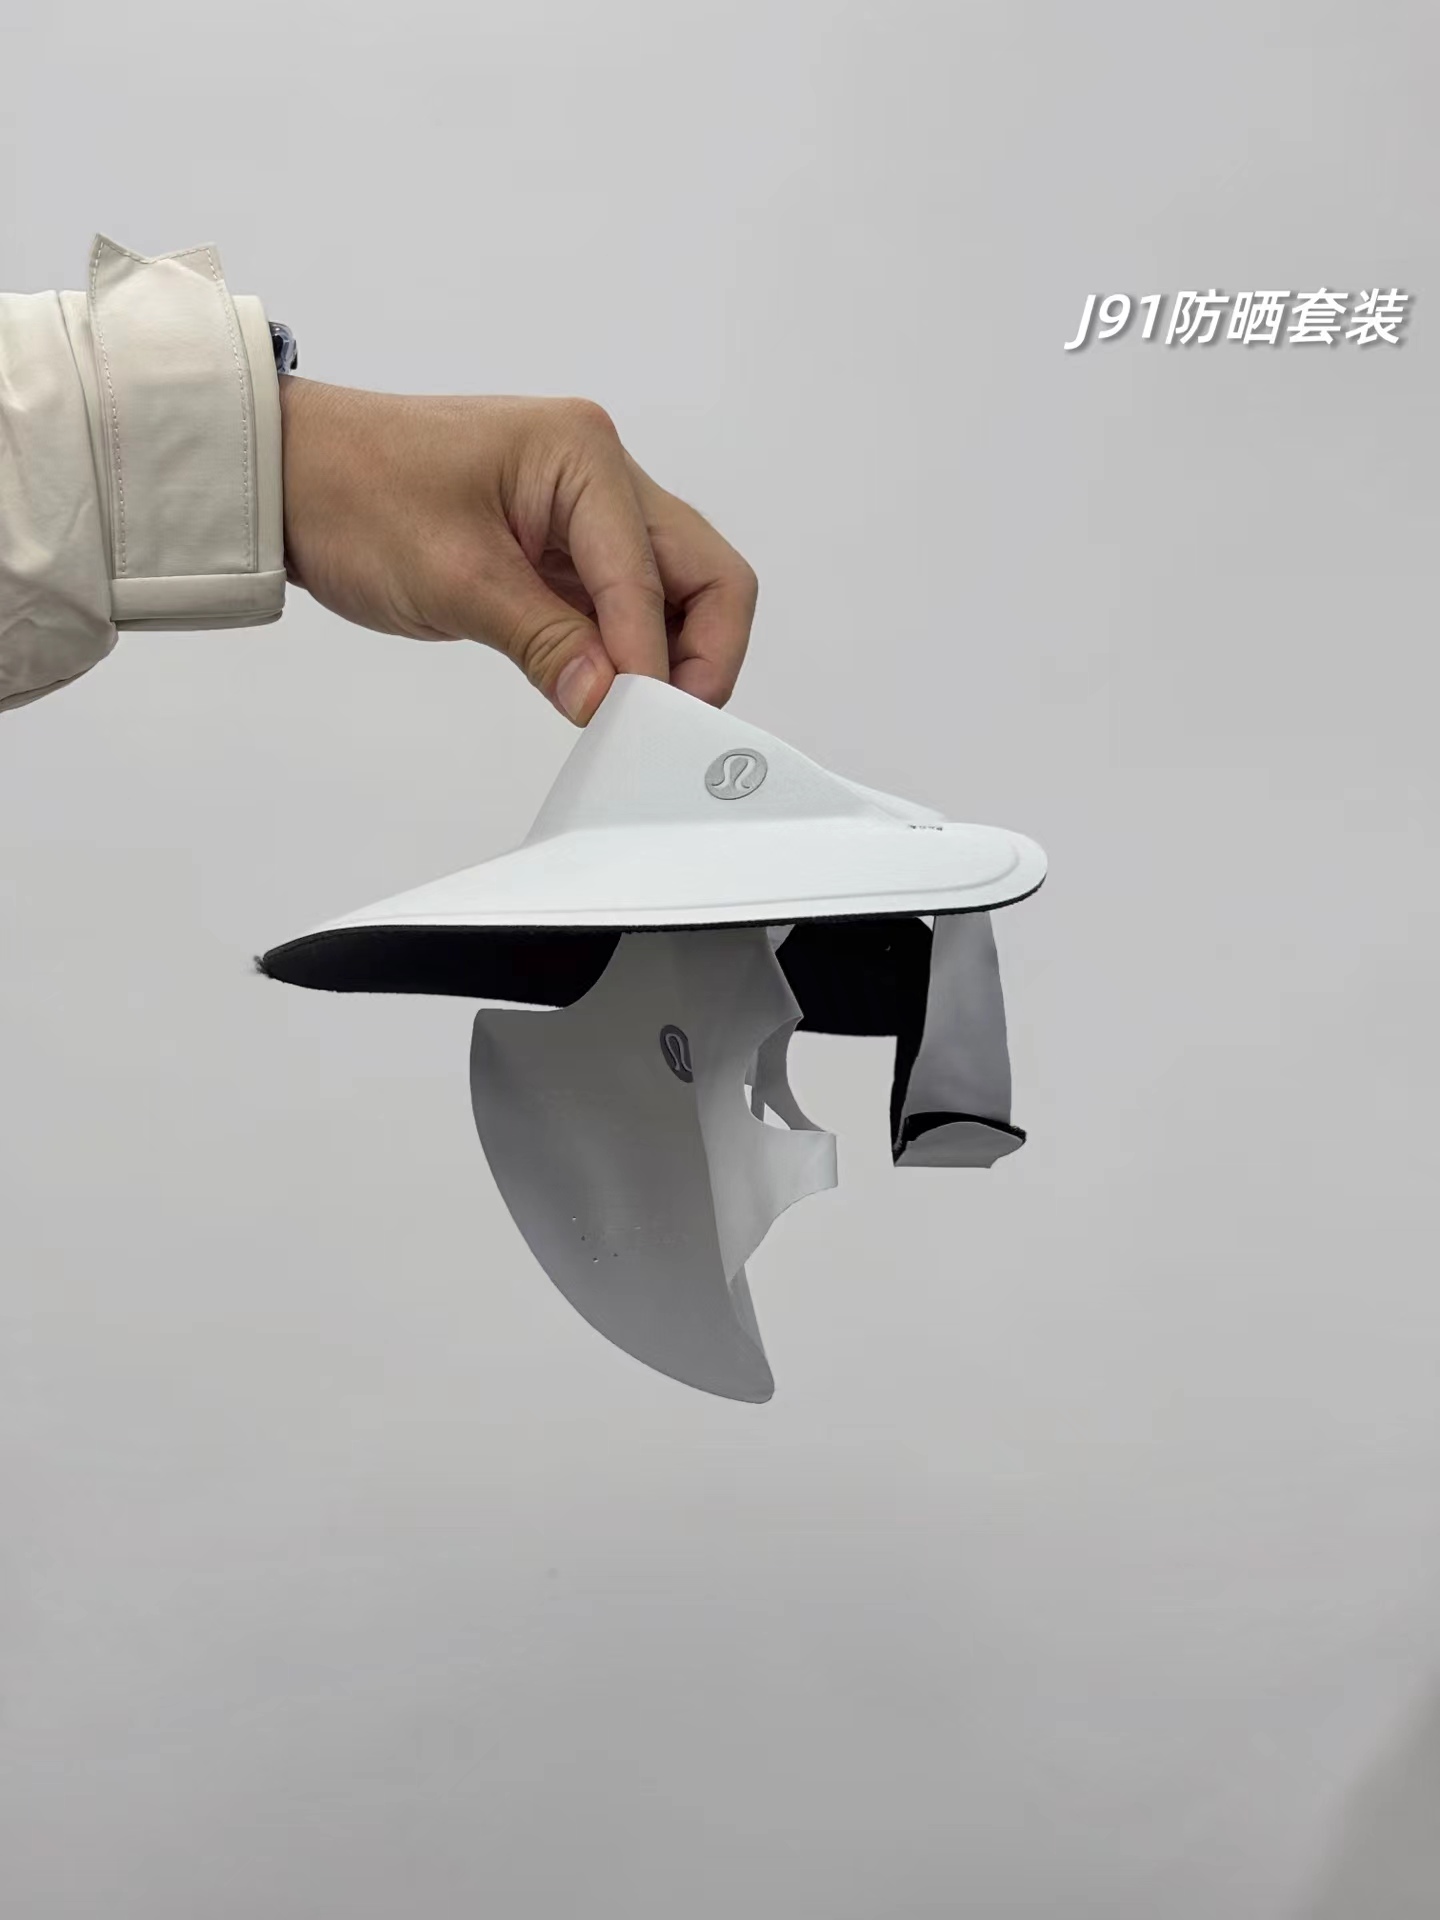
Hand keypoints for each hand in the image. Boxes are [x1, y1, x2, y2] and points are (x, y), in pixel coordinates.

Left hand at [276, 377, 758, 724]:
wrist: (290, 478)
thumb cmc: (355, 496)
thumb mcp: (453, 577)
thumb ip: (545, 642)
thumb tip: (608, 702)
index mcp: (583, 454)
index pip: (655, 573)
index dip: (654, 655)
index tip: (638, 721)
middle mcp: (602, 474)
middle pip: (704, 573)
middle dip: (702, 653)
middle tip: (670, 723)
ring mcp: (589, 512)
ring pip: (677, 592)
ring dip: (670, 655)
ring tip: (635, 716)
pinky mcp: (565, 549)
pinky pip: (627, 604)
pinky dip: (630, 652)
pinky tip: (607, 693)